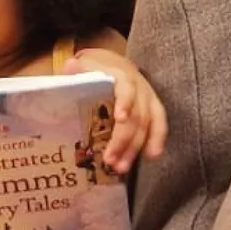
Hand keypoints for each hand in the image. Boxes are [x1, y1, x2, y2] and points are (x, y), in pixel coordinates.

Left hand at [64, 49, 167, 172]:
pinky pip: (159, 124)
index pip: (126, 87)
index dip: (125, 102)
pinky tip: (152, 157)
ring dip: (135, 147)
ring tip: (122, 168)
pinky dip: (157, 140)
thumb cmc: (92, 68)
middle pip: (137, 113)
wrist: (110, 62)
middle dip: (124, 139)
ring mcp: (147, 96)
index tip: (120, 119)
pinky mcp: (152, 107)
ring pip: (147, 123)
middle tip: (110, 160)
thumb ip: (76, 72)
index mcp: (119, 73)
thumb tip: (71, 68)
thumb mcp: (82, 66)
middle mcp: (138, 85)